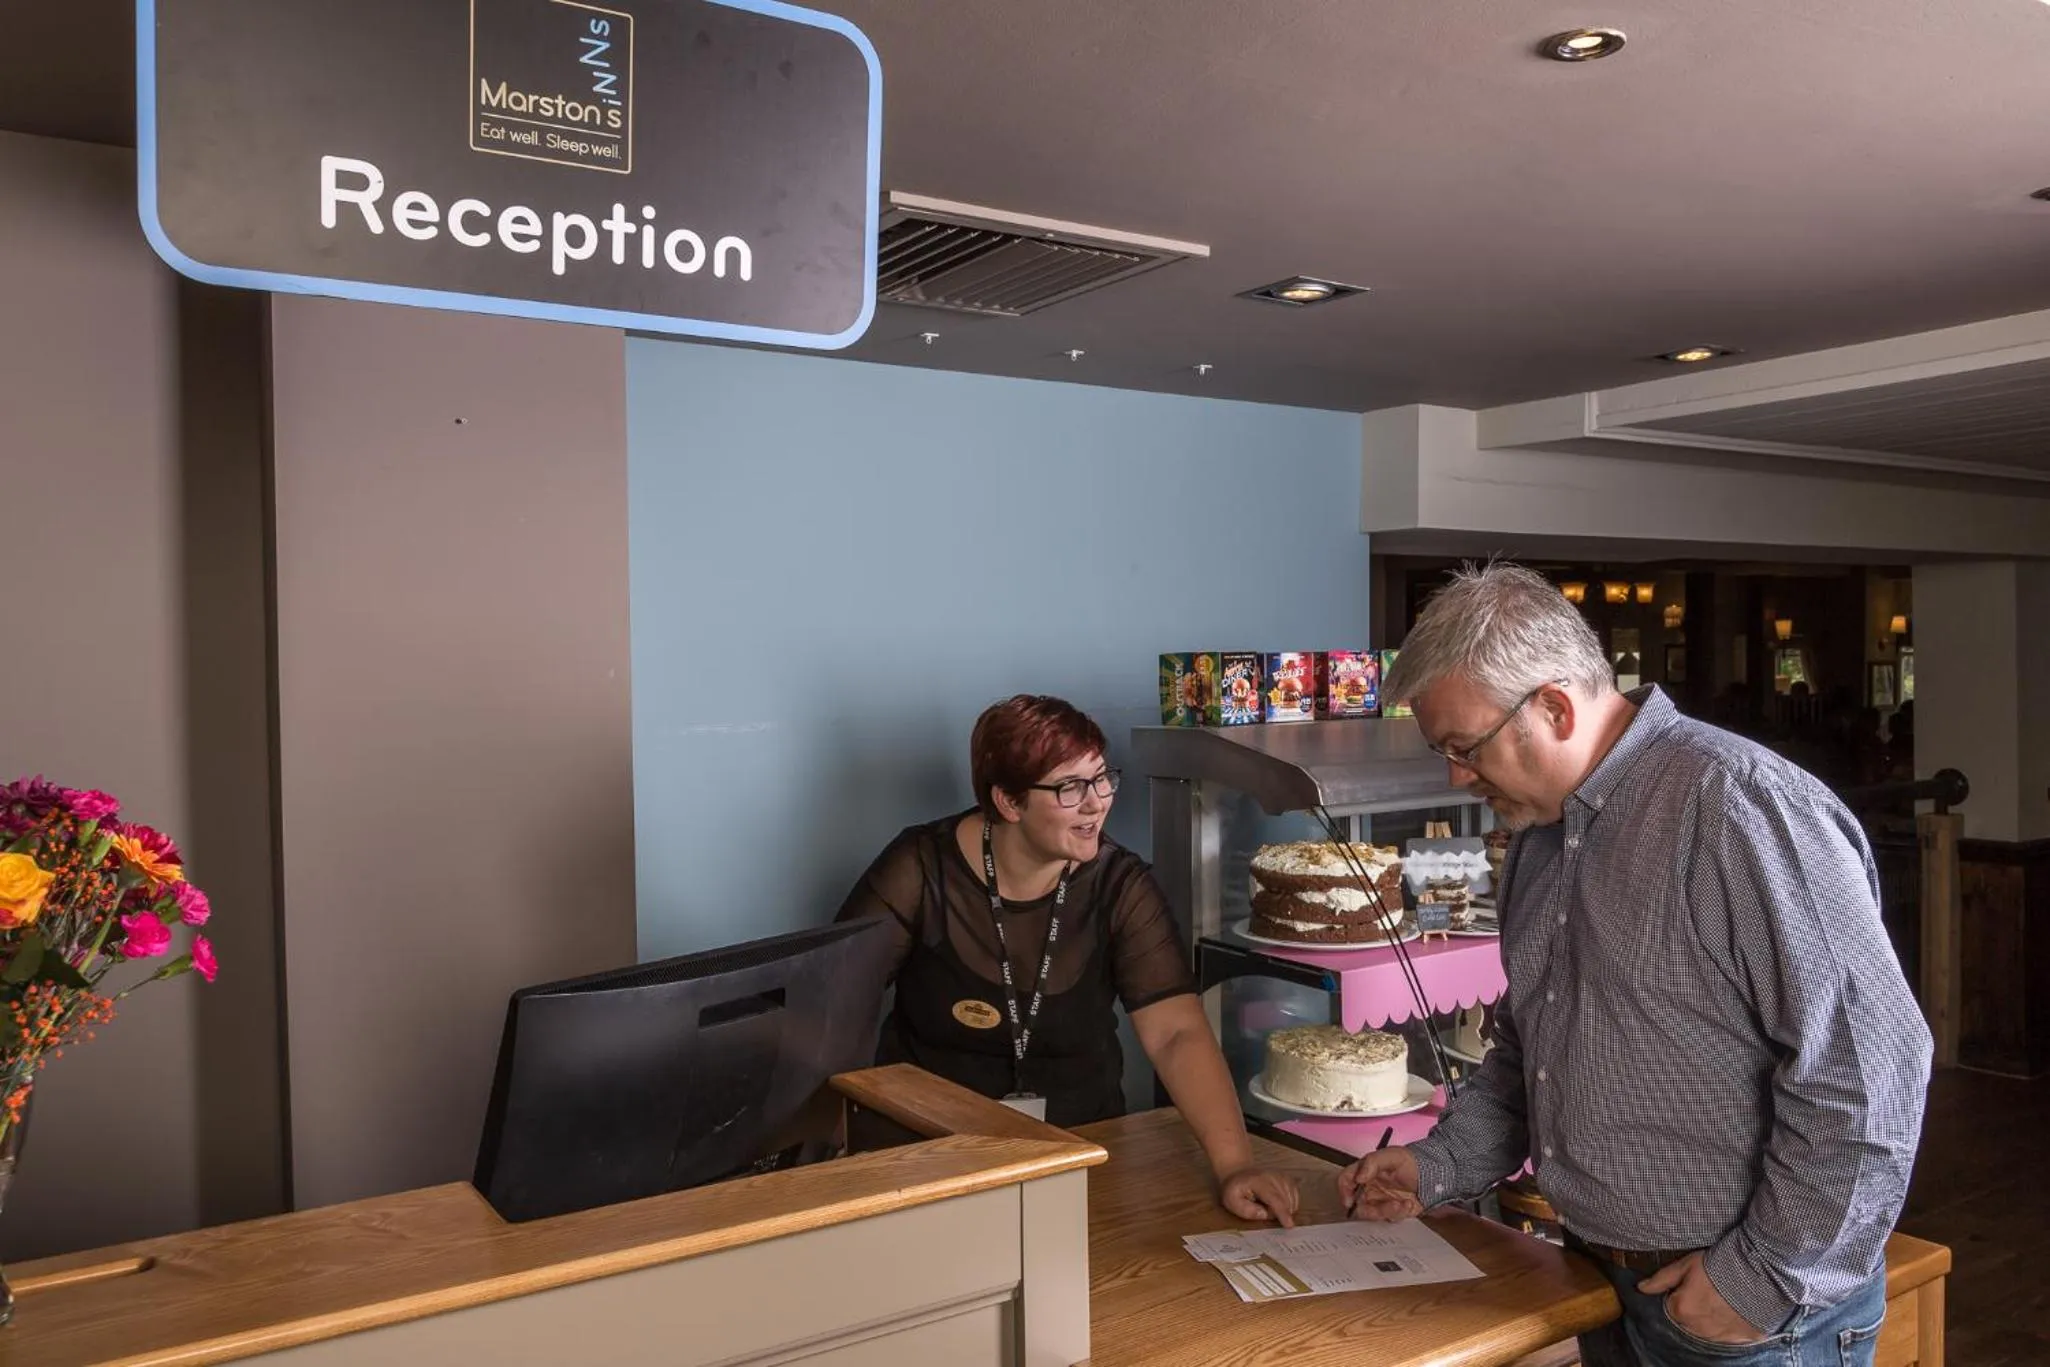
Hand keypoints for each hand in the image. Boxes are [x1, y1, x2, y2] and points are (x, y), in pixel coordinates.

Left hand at [1218, 1166, 1299, 1227]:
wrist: (1238, 1174)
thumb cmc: (1235, 1191)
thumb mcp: (1232, 1202)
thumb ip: (1246, 1210)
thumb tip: (1264, 1214)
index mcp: (1258, 1182)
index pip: (1274, 1198)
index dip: (1282, 1212)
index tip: (1289, 1225)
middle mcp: (1273, 1177)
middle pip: (1285, 1201)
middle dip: (1279, 1213)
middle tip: (1262, 1210)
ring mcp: (1282, 1177)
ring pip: (1292, 1199)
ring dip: (1285, 1209)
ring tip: (1268, 1207)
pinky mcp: (1287, 1179)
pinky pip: (1295, 1195)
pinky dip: (1290, 1204)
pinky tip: (1280, 1205)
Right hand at [1336, 1146, 1422, 1221]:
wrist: (1433, 1174)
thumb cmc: (1410, 1161)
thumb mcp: (1392, 1156)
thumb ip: (1372, 1163)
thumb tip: (1358, 1177)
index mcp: (1364, 1172)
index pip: (1346, 1180)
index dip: (1344, 1190)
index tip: (1350, 1200)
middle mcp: (1369, 1188)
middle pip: (1356, 1203)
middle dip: (1368, 1209)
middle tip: (1381, 1207)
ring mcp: (1380, 1201)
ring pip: (1372, 1214)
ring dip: (1386, 1211)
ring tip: (1400, 1204)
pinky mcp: (1392, 1211)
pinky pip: (1389, 1218)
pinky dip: (1399, 1213)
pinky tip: (1409, 1204)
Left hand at [1639, 1252, 1766, 1345]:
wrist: (1756, 1272)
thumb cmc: (1717, 1266)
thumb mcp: (1685, 1266)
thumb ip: (1661, 1279)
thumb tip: (1641, 1288)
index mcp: (1680, 1311)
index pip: (1671, 1307)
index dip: (1678, 1294)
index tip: (1690, 1285)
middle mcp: (1697, 1329)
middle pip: (1687, 1321)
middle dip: (1692, 1309)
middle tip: (1707, 1292)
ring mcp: (1718, 1337)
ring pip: (1705, 1331)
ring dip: (1708, 1320)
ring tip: (1721, 1300)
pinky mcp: (1739, 1340)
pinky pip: (1727, 1337)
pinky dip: (1727, 1327)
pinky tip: (1732, 1312)